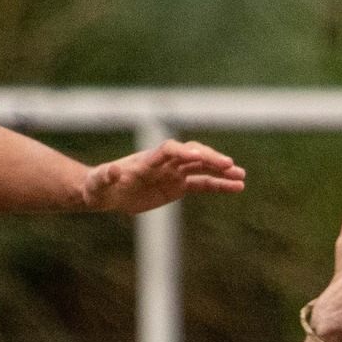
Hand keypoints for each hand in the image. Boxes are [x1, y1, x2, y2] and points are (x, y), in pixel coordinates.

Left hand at [81, 139, 244, 212]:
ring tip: (241, 176)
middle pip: (191, 154)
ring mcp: (173, 172)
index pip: (168, 150)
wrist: (106, 191)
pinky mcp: (178, 185)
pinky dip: (219, 185)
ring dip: (221, 170)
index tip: (197, 157)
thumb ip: (105, 176)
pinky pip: (203, 184)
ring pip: (202, 167)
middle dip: (209, 158)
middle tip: (228, 164)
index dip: (182, 152)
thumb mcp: (99, 183)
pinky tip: (237, 187)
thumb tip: (110, 171)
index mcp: (147, 159)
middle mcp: (164, 162)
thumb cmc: (100, 186)